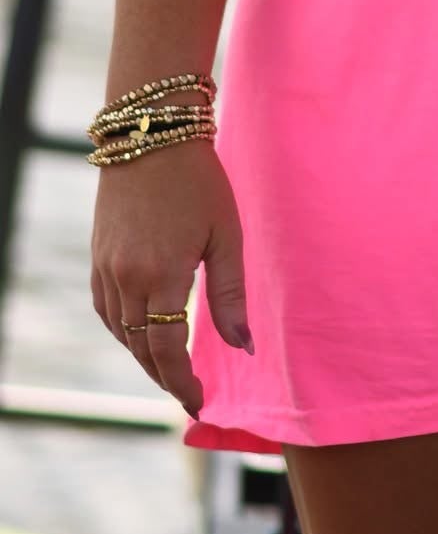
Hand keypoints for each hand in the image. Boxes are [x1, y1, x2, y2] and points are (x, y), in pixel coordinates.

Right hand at [90, 138, 253, 420]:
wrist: (153, 133)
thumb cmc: (200, 180)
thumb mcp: (226, 235)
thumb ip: (230, 295)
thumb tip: (244, 348)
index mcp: (161, 276)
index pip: (167, 352)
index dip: (181, 383)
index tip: (199, 401)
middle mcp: (126, 278)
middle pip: (141, 348)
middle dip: (165, 376)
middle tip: (188, 392)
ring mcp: (106, 267)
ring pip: (121, 332)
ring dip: (143, 355)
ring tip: (171, 366)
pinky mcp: (97, 255)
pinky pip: (105, 308)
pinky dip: (124, 329)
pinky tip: (142, 331)